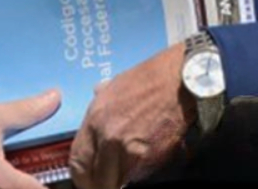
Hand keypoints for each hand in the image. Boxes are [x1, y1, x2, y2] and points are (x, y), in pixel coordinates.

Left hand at [69, 43, 194, 188]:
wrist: (179, 81)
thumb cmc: (149, 79)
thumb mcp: (116, 84)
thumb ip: (101, 100)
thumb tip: (95, 95)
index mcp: (95, 118)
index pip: (78, 161)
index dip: (82, 176)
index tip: (88, 181)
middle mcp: (108, 137)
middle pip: (96, 178)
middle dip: (100, 184)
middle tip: (107, 182)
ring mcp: (128, 151)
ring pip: (117, 181)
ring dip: (120, 179)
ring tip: (126, 173)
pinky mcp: (149, 159)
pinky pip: (137, 177)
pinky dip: (138, 175)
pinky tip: (142, 166)